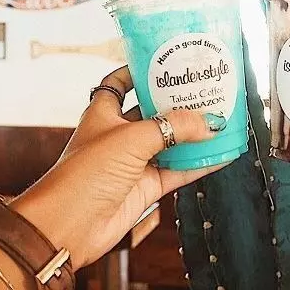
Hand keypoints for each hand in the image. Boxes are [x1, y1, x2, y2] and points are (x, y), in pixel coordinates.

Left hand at [10, 66, 227, 267]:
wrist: (69, 226)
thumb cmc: (84, 175)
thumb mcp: (132, 138)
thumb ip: (173, 127)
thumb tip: (208, 122)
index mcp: (104, 113)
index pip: (119, 82)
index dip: (139, 71)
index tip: (164, 63)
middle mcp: (118, 135)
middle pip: (153, 112)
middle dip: (177, 103)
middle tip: (204, 90)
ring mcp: (133, 162)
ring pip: (170, 142)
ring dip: (193, 134)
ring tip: (218, 120)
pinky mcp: (145, 186)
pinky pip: (179, 170)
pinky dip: (199, 163)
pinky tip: (219, 154)